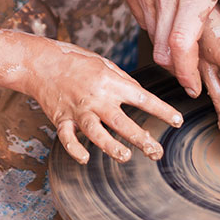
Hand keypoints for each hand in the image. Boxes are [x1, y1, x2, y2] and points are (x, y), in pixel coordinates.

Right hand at [30, 40, 182, 163]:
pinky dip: (75, 149)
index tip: (177, 121)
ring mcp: (78, 110)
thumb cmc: (76, 61)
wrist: (42, 62)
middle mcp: (96, 97)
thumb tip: (141, 96)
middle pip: (121, 121)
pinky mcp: (61, 118)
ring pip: (96, 132)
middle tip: (156, 151)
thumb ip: (123, 81)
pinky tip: (85, 158)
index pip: (142, 98)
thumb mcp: (104, 64)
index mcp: (110, 82)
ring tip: (126, 156)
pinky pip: (67, 138)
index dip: (162, 110)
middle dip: (141, 138)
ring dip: (111, 146)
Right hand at [116, 0, 219, 96]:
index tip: (193, 86)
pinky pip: (138, 13)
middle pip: (162, 49)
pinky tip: (167, 9)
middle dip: (176, 67)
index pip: (183, 46)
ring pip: (150, 33)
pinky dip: (153, 21)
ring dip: (167, 41)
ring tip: (183, 31)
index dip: (186, 73)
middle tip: (190, 70)